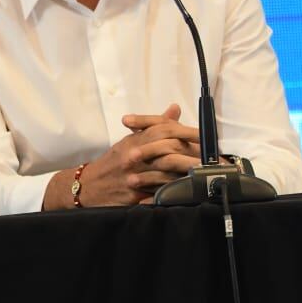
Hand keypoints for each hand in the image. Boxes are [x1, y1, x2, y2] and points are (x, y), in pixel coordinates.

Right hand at [41, 104, 200, 209]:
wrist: (88, 187)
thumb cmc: (113, 163)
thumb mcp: (130, 140)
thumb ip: (154, 126)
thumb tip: (174, 108)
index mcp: (134, 140)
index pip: (164, 129)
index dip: (186, 131)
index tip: (205, 136)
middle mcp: (134, 155)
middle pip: (169, 148)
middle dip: (193, 152)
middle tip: (213, 157)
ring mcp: (134, 175)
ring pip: (167, 170)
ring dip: (189, 172)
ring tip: (207, 173)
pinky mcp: (134, 194)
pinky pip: (159, 191)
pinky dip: (174, 189)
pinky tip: (189, 189)